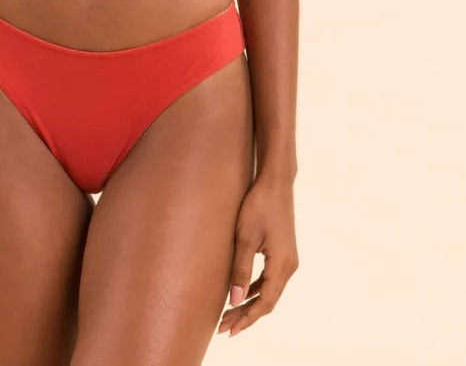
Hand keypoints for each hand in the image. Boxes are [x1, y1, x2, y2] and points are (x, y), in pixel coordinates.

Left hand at [218, 172, 298, 337]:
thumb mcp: (245, 237)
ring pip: (269, 291)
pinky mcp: (283, 252)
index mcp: (282, 265)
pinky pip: (270, 279)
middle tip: (223, 327)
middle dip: (246, 315)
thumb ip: (241, 270)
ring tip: (228, 314)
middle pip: (268, 300)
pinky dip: (255, 289)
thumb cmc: (259, 205)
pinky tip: (240, 291)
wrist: (276, 182)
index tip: (228, 330)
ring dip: (250, 303)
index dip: (246, 319)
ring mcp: (288, 259)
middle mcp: (289, 266)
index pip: (264, 303)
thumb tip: (234, 301)